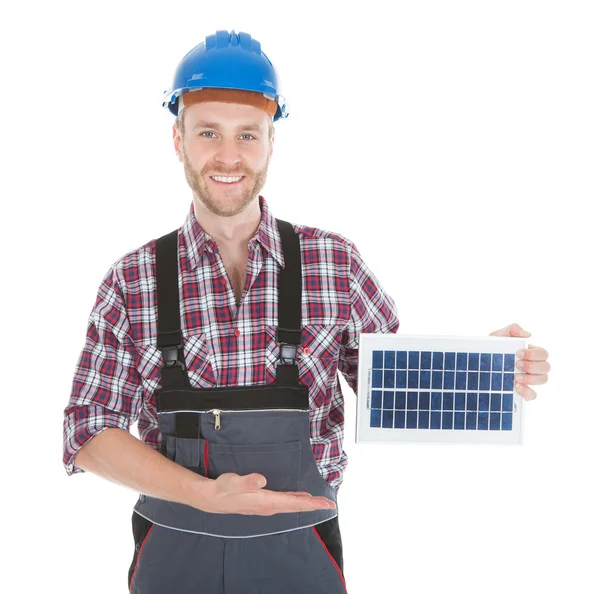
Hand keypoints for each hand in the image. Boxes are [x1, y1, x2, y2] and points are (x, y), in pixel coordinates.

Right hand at [198, 472, 336, 515]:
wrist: (212, 498)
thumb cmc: (223, 489)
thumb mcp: (234, 482)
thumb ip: (248, 480)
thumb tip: (261, 479)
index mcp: (266, 501)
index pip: (293, 503)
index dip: (311, 504)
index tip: (326, 504)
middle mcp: (268, 506)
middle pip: (295, 507)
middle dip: (313, 505)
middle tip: (330, 504)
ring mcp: (266, 506)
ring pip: (290, 506)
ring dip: (305, 504)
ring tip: (319, 502)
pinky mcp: (262, 503)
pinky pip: (284, 503)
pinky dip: (295, 501)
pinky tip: (299, 498)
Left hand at [489, 322, 549, 400]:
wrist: (476, 364)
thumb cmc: (490, 349)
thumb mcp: (497, 336)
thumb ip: (512, 329)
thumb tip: (528, 334)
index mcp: (530, 352)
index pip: (543, 353)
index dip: (535, 354)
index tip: (518, 353)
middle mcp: (532, 366)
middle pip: (546, 367)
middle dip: (533, 365)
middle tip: (517, 364)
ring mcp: (528, 379)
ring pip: (543, 380)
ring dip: (531, 378)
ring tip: (515, 376)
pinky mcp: (522, 391)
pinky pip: (533, 395)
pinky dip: (527, 391)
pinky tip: (516, 386)